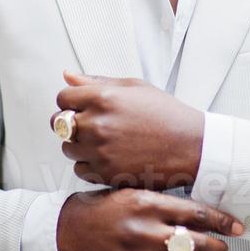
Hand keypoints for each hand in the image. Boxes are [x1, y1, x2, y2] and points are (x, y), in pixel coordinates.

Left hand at [54, 70, 204, 188]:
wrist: (191, 146)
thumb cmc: (166, 114)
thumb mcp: (134, 87)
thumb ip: (96, 82)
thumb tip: (67, 76)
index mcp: (103, 97)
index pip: (63, 98)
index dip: (71, 101)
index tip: (82, 106)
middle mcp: (97, 124)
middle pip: (58, 124)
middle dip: (70, 123)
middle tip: (91, 124)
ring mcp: (100, 151)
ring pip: (67, 148)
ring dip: (79, 145)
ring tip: (105, 141)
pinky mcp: (106, 174)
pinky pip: (79, 170)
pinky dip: (89, 165)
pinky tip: (108, 157)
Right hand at [57, 187, 243, 250]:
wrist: (68, 232)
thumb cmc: (101, 211)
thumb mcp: (132, 193)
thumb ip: (164, 202)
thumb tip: (199, 211)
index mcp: (147, 205)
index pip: (197, 214)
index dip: (222, 222)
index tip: (235, 227)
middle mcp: (145, 232)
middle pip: (198, 245)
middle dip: (218, 247)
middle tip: (220, 247)